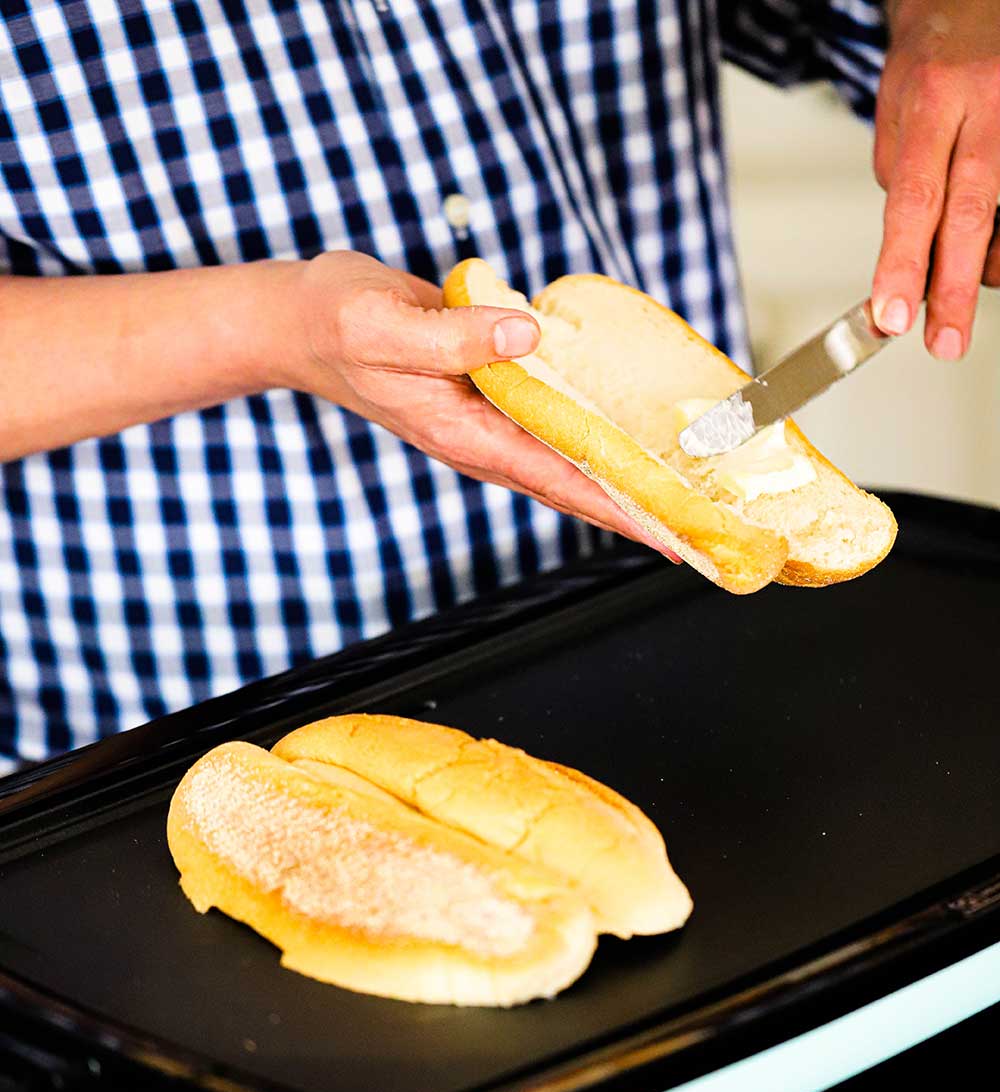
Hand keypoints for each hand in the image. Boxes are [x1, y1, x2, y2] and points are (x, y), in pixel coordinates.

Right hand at [287, 251, 679, 557]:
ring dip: (623, 476)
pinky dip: (595, 428)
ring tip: (683, 491)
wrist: (306, 319)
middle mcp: (484, 437)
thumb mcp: (383, 324)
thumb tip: (526, 338)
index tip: (670, 535)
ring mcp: (491, 418)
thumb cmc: (337, 323)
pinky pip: (556, 419)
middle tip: (701, 529)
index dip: (617, 508)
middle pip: (575, 485)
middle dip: (636, 511)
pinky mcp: (494, 389)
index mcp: (463, 435)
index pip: (558, 480)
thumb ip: (453, 334)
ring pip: (569, 458)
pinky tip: (631, 429)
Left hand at [871, 0, 999, 356]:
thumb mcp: (896, 116)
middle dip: (955, 289)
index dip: (904, 263)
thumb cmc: (933, 66)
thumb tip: (912, 262)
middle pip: (972, 214)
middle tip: (944, 343)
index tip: (891, 316)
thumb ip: (905, 185)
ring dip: (984, 263)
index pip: (915, 198)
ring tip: (960, 272)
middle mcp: (989, 107)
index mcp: (937, 100)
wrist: (975, 4)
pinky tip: (991, 242)